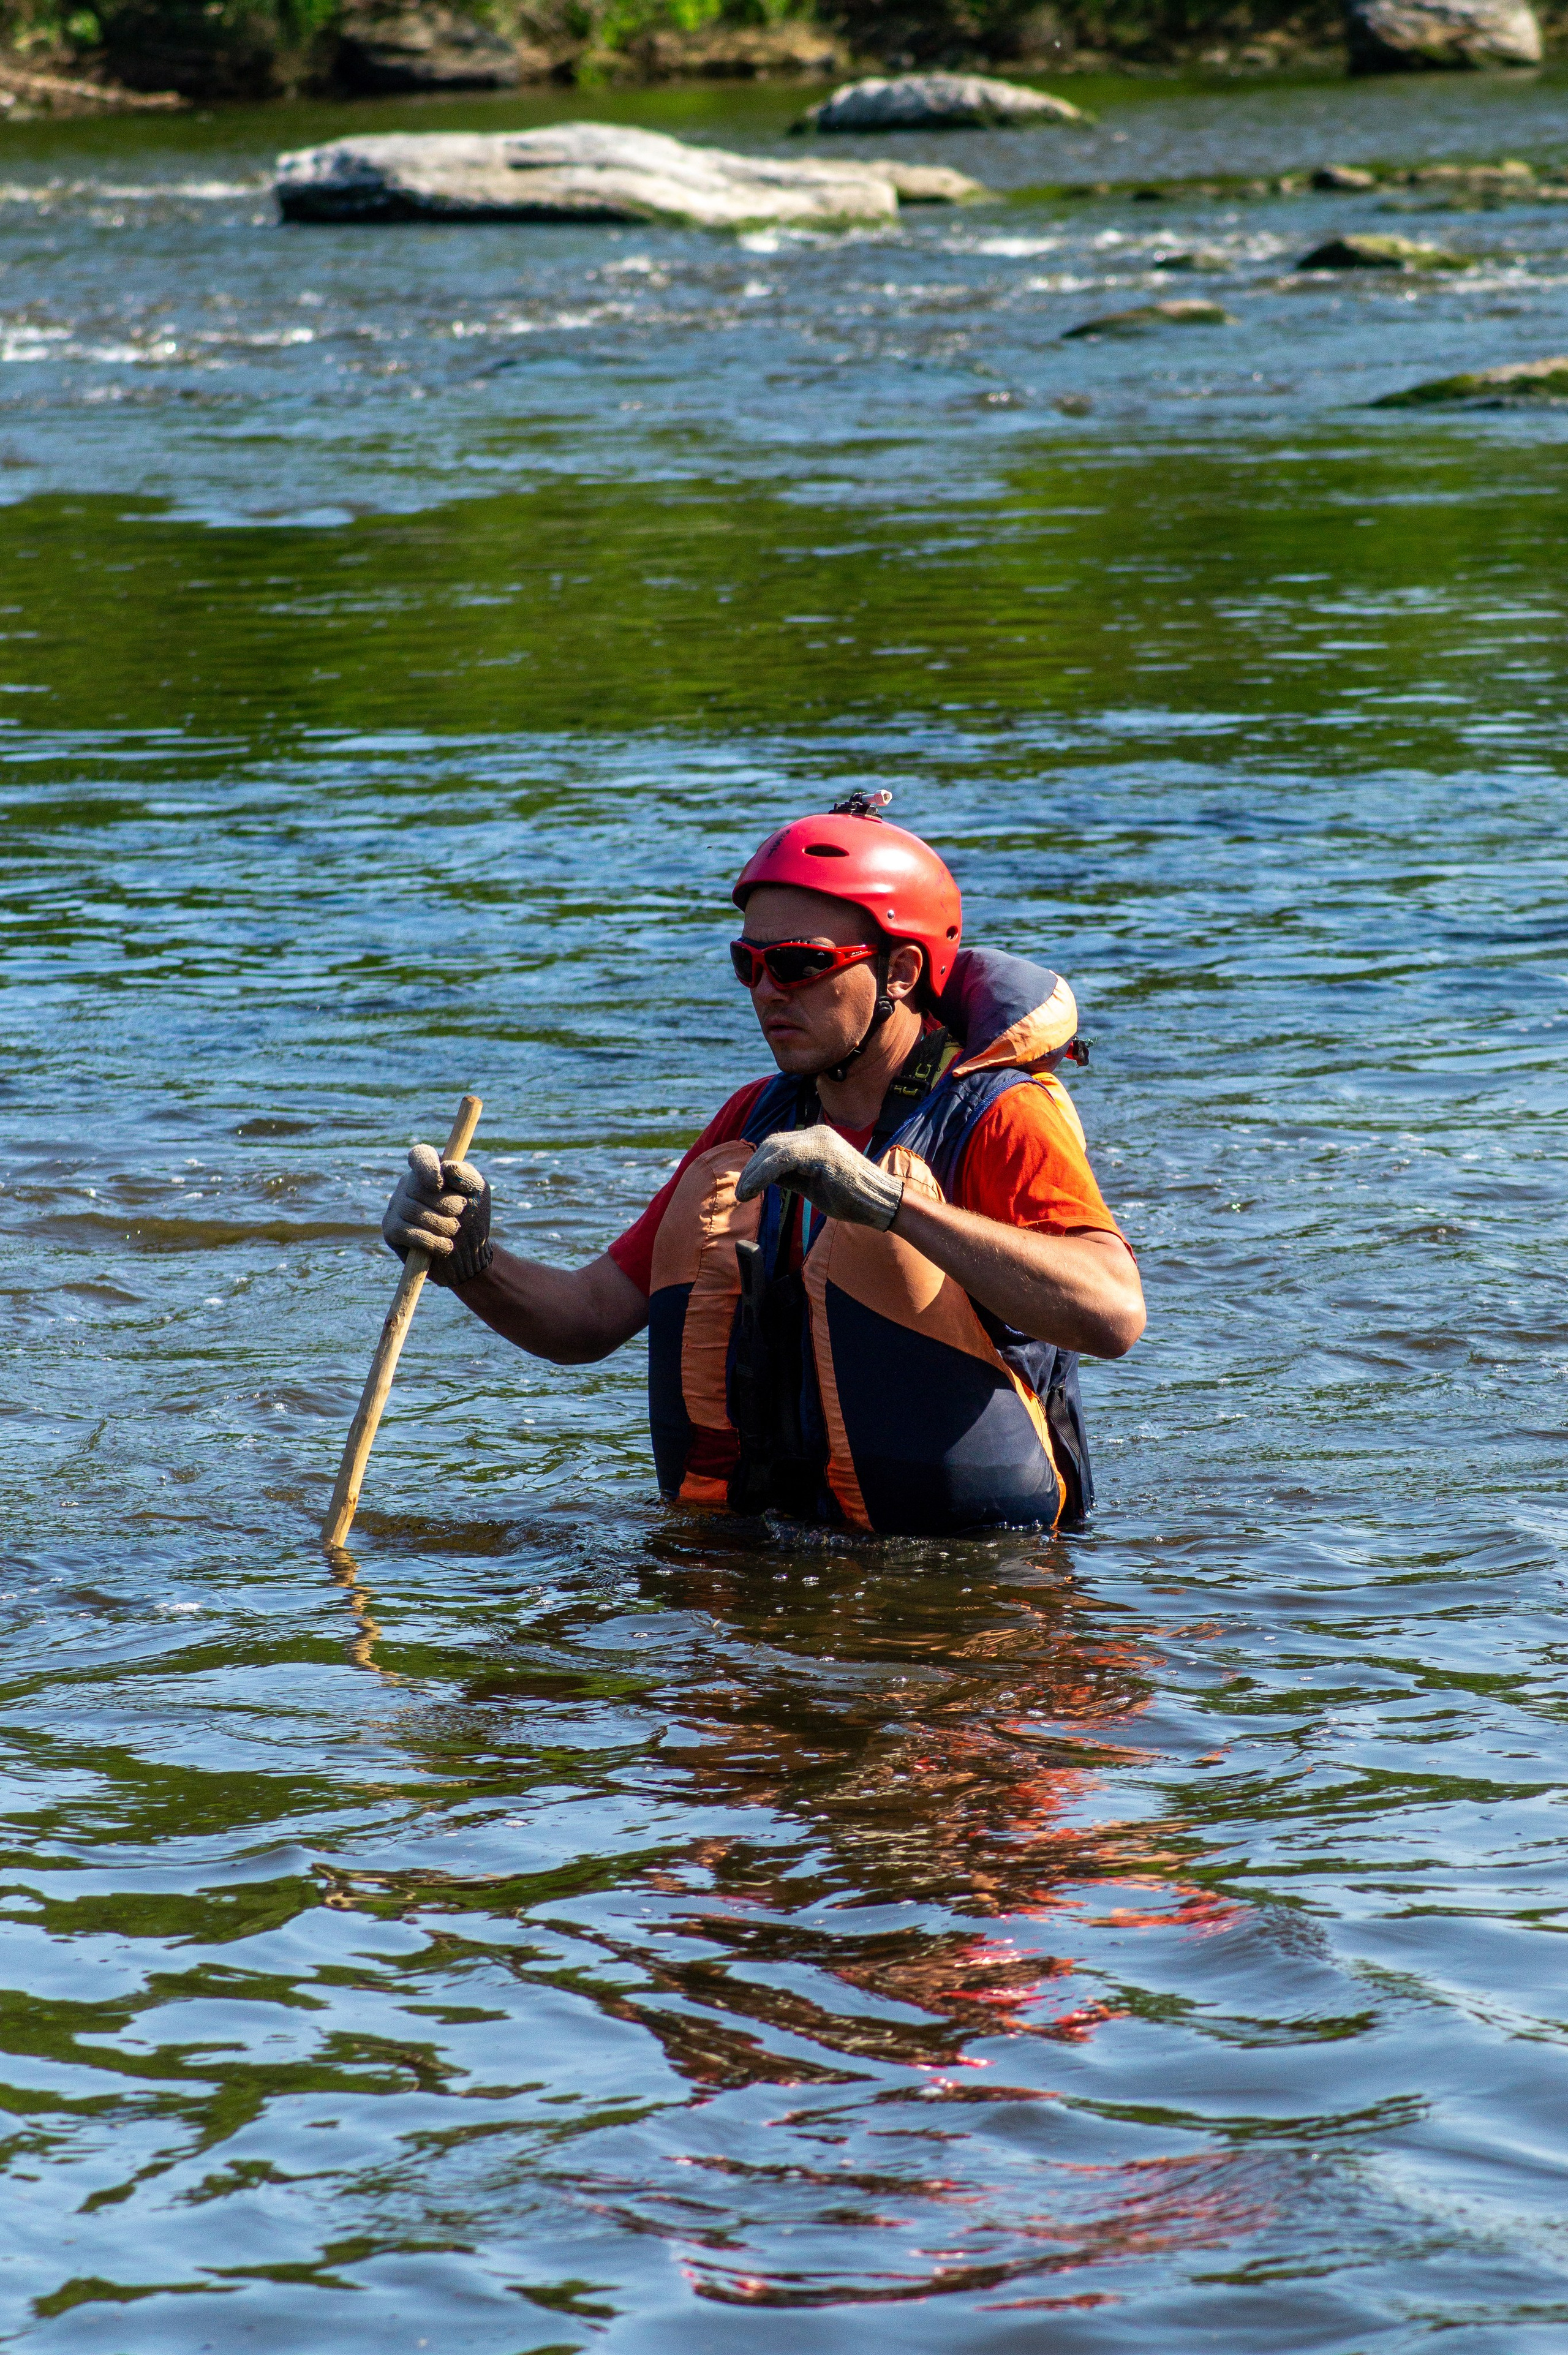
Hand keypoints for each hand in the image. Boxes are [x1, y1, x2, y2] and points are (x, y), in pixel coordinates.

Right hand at [382, 1142, 492, 1288]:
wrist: (468, 1255)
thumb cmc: (472, 1217)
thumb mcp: (478, 1194)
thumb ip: (467, 1176)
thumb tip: (449, 1167)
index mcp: (429, 1169)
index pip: (419, 1155)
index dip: (426, 1167)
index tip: (440, 1183)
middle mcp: (408, 1184)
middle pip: (417, 1188)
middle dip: (444, 1204)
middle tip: (460, 1213)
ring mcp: (396, 1206)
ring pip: (411, 1210)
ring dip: (440, 1224)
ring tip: (454, 1231)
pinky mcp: (391, 1230)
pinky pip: (404, 1231)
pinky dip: (429, 1241)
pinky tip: (444, 1246)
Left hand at [735, 1125, 902, 1231]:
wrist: (882, 1203)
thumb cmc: (851, 1198)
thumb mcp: (812, 1184)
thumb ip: (790, 1176)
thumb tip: (762, 1178)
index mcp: (816, 1139)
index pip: (777, 1145)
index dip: (757, 1165)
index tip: (745, 1186)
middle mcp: (817, 1133)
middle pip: (772, 1144)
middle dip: (752, 1168)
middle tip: (741, 1192)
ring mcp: (820, 1141)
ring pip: (774, 1150)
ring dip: (754, 1173)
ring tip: (743, 1194)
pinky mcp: (822, 1153)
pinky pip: (783, 1160)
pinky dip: (764, 1175)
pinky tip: (754, 1189)